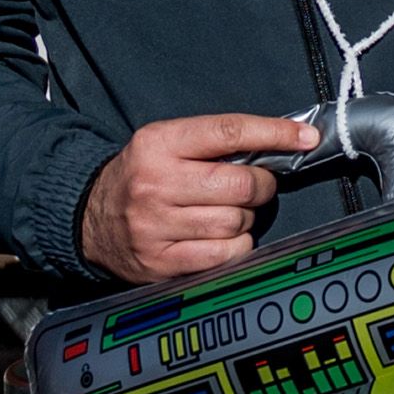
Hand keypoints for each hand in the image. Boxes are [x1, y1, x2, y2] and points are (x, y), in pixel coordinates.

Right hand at [78, 112, 313, 280]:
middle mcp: (155, 183)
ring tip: (228, 212)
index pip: (228, 132)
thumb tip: (279, 145)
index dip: (275, 134)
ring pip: (236, 221)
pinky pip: (225, 254)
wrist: (88, 218)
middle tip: (254, 187)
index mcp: (158, 144)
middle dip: (261, 186)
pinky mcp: (161, 261)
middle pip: (241, 184)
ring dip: (246, 218)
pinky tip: (221, 237)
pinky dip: (235, 246)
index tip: (304, 137)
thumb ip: (213, 143)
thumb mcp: (165, 144)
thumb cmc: (140, 177)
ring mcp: (156, 226)